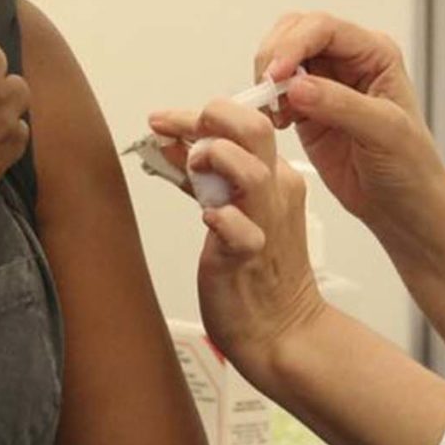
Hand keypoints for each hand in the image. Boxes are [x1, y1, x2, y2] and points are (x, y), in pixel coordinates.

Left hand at [183, 95, 327, 377]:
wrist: (281, 330)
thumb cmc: (255, 272)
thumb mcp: (230, 208)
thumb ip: (203, 175)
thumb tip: (171, 142)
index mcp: (275, 176)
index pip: (244, 123)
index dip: (199, 114)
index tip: (163, 120)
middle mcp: (275, 193)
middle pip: (255, 129)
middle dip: (211, 116)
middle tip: (177, 130)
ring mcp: (267, 223)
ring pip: (252, 172)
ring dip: (215, 159)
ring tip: (191, 167)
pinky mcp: (250, 257)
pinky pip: (242, 231)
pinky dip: (221, 218)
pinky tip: (206, 217)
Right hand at [256, 13, 444, 236]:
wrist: (403, 206)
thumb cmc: (410, 166)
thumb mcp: (385, 133)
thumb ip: (342, 105)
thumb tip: (298, 86)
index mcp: (374, 53)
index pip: (324, 28)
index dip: (293, 44)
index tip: (276, 74)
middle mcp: (348, 61)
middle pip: (295, 31)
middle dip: (274, 55)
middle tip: (266, 89)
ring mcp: (325, 83)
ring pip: (280, 58)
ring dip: (267, 79)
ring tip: (273, 111)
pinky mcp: (306, 109)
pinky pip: (275, 91)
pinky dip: (266, 102)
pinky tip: (277, 123)